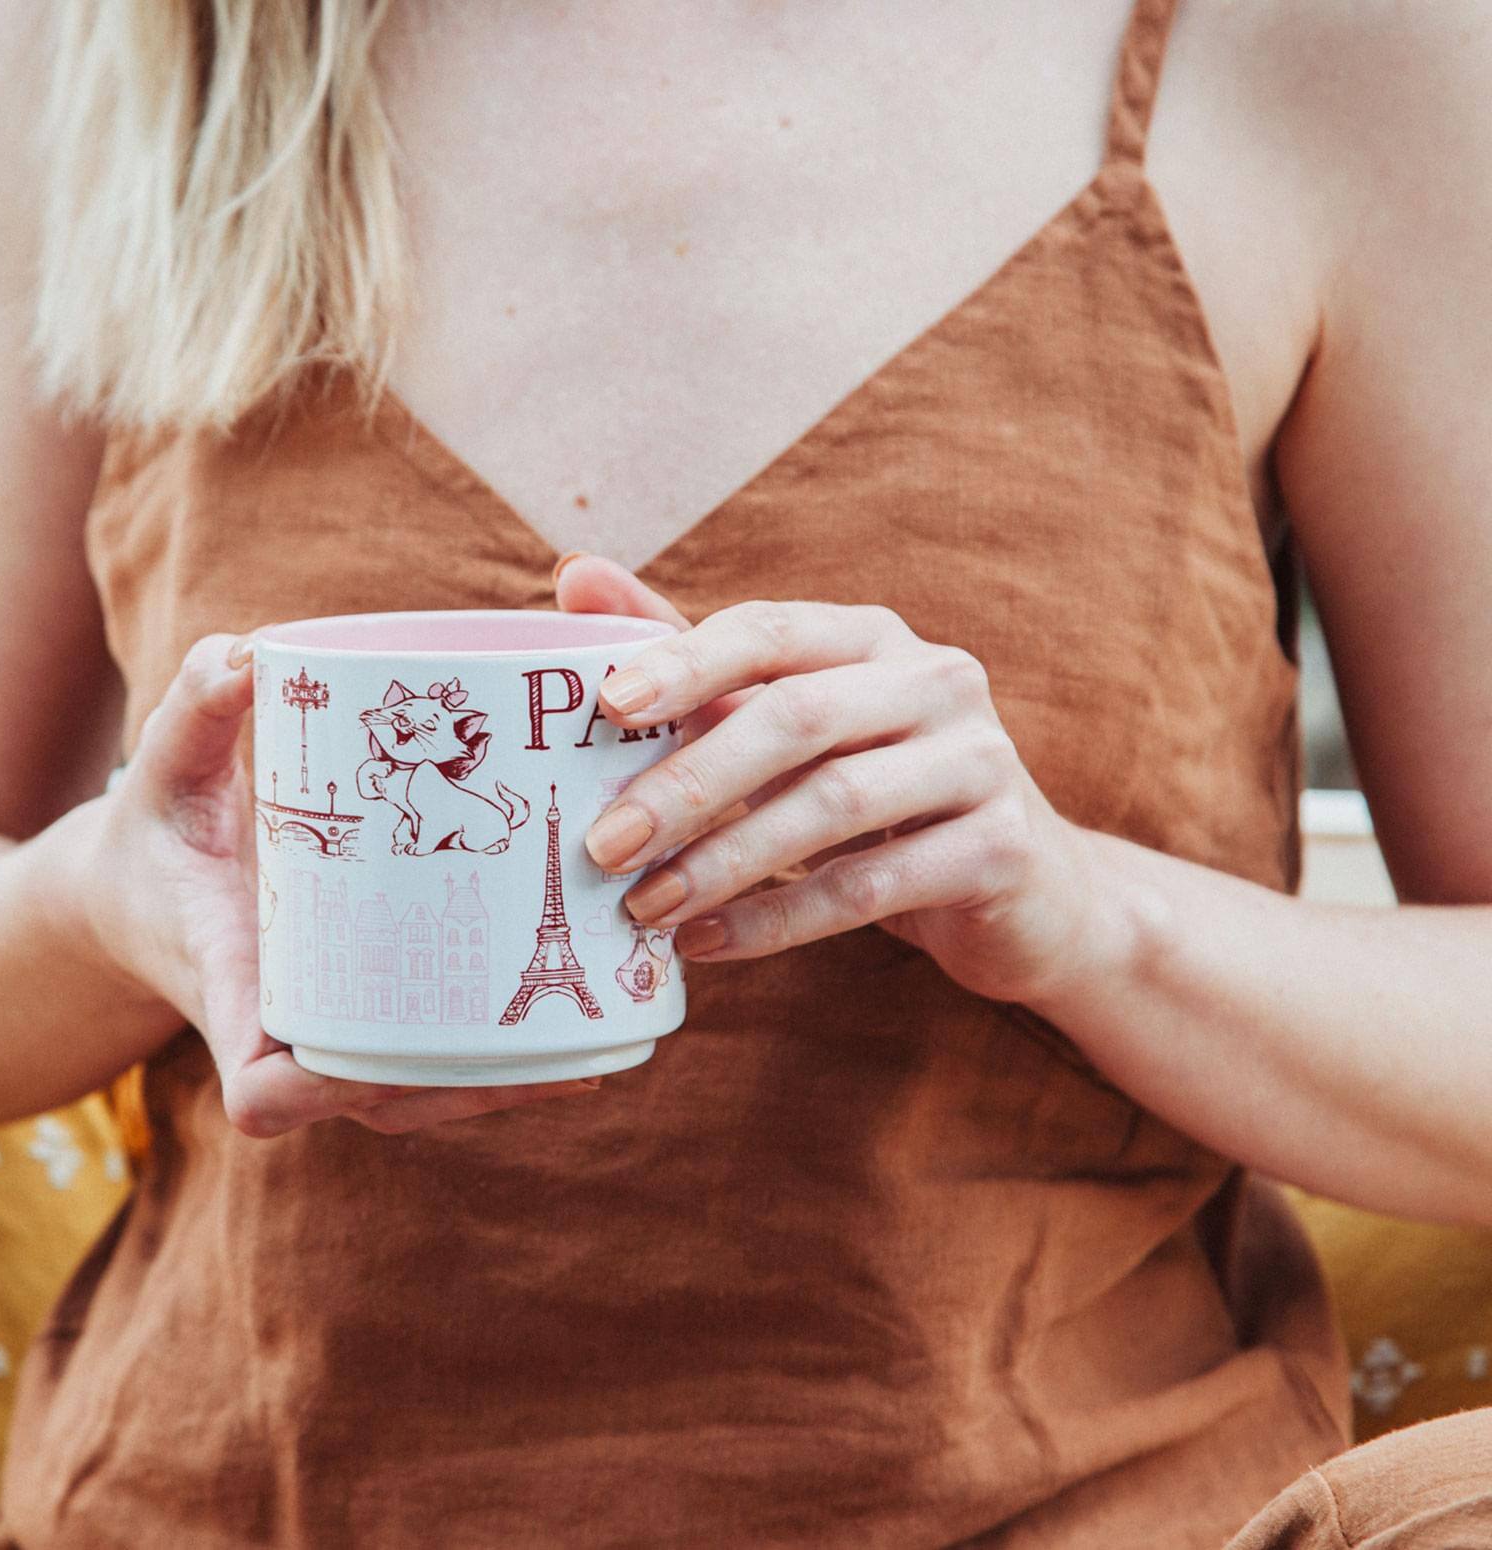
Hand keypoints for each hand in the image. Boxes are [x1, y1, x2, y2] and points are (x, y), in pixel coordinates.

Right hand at [69, 632, 604, 1137]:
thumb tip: (243, 654)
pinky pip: (433, 1068)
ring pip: (417, 1098)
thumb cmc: (154, 835)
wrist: (142, 895)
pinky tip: (585, 1033)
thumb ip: (194, 708)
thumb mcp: (163, 767)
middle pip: (373, 1104)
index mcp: (229, 988)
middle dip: (459, 1089)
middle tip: (549, 1037)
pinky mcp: (363, 1025)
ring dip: (498, 1084)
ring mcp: (327, 1043)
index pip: (259, 1089)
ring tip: (592, 1046)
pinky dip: (500, 1059)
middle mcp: (283, 1036)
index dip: (312, 1096)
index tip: (373, 1061)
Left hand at [554, 556, 1107, 1005]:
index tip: (605, 708)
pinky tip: (710, 944)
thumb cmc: (880, 796)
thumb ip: (695, 661)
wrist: (1032, 894)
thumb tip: (575, 573)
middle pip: (797, 716)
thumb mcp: (793, 725)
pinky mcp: (999, 849)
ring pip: (831, 803)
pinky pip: (871, 885)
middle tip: (603, 842)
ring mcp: (979, 761)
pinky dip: (778, 919)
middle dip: (690, 782)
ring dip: (724, 861)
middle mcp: (937, 680)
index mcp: (875, 638)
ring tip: (644, 906)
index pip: (770, 630)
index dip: (686, 661)